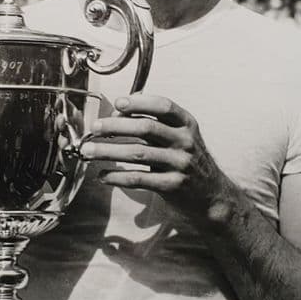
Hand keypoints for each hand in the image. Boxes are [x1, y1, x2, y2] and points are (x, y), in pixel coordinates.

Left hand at [81, 94, 227, 218]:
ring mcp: (180, 164)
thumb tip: (119, 112)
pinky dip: (117, 177)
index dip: (139, 102)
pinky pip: (139, 179)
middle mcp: (185, 141)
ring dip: (108, 152)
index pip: (163, 106)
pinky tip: (103, 176)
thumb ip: (155, 123)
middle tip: (94, 128)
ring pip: (138, 154)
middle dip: (115, 127)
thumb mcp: (180, 136)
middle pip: (145, 128)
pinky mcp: (173, 186)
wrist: (212, 196)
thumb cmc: (188, 161)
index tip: (117, 103)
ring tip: (88, 152)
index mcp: (186, 124)